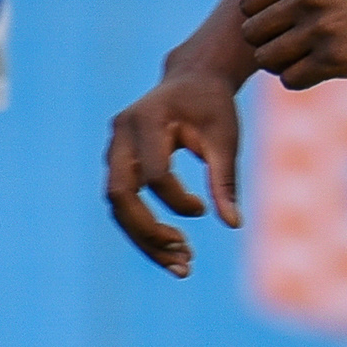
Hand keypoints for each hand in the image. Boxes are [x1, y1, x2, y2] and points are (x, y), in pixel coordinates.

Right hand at [105, 49, 245, 277]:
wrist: (192, 80)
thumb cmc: (213, 106)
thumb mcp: (226, 138)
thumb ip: (225, 180)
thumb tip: (233, 224)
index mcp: (146, 120)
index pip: (154, 174)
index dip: (178, 200)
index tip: (204, 209)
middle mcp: (120, 134)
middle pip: (120, 195)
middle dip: (148, 232)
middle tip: (185, 258)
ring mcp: (113, 149)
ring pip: (117, 205)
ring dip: (144, 239)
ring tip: (182, 265)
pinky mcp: (117, 163)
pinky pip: (123, 203)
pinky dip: (144, 229)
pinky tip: (173, 250)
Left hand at [237, 0, 346, 89]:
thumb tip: (269, 18)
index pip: (249, 3)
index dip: (260, 18)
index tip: (281, 25)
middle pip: (253, 33)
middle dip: (267, 43)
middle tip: (291, 47)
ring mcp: (319, 29)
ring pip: (267, 60)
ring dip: (282, 65)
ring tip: (305, 60)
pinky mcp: (336, 59)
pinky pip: (291, 79)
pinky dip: (300, 79)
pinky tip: (320, 70)